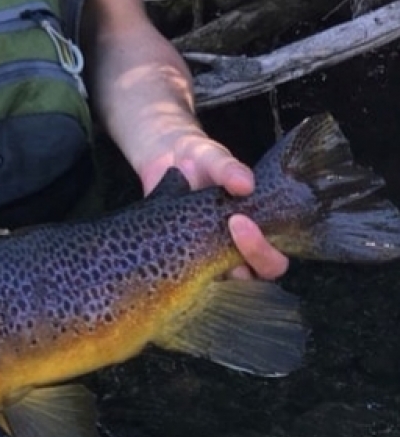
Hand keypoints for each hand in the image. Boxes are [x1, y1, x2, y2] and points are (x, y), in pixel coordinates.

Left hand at [139, 133, 288, 280]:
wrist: (164, 157)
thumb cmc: (200, 160)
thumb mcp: (213, 157)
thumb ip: (228, 168)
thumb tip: (245, 184)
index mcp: (255, 231)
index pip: (273, 261)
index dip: (264, 250)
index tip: (242, 219)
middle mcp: (233, 250)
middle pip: (252, 278)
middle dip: (248, 255)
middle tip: (232, 223)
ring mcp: (204, 257)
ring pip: (217, 279)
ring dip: (210, 261)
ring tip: (195, 228)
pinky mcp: (176, 255)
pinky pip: (181, 272)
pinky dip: (177, 260)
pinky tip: (170, 236)